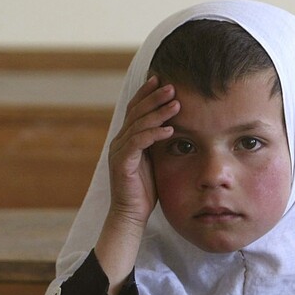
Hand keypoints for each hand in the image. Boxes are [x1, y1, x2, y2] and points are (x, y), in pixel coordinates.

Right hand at [106, 75, 179, 227]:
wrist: (130, 214)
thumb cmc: (145, 190)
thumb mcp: (154, 160)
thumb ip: (157, 143)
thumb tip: (174, 127)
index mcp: (126, 138)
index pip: (135, 109)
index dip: (146, 93)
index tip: (160, 80)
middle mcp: (120, 141)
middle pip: (136, 112)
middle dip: (154, 97)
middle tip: (171, 86)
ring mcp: (119, 151)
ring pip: (138, 125)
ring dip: (158, 113)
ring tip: (176, 105)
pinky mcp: (122, 163)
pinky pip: (138, 143)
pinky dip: (154, 134)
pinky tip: (169, 130)